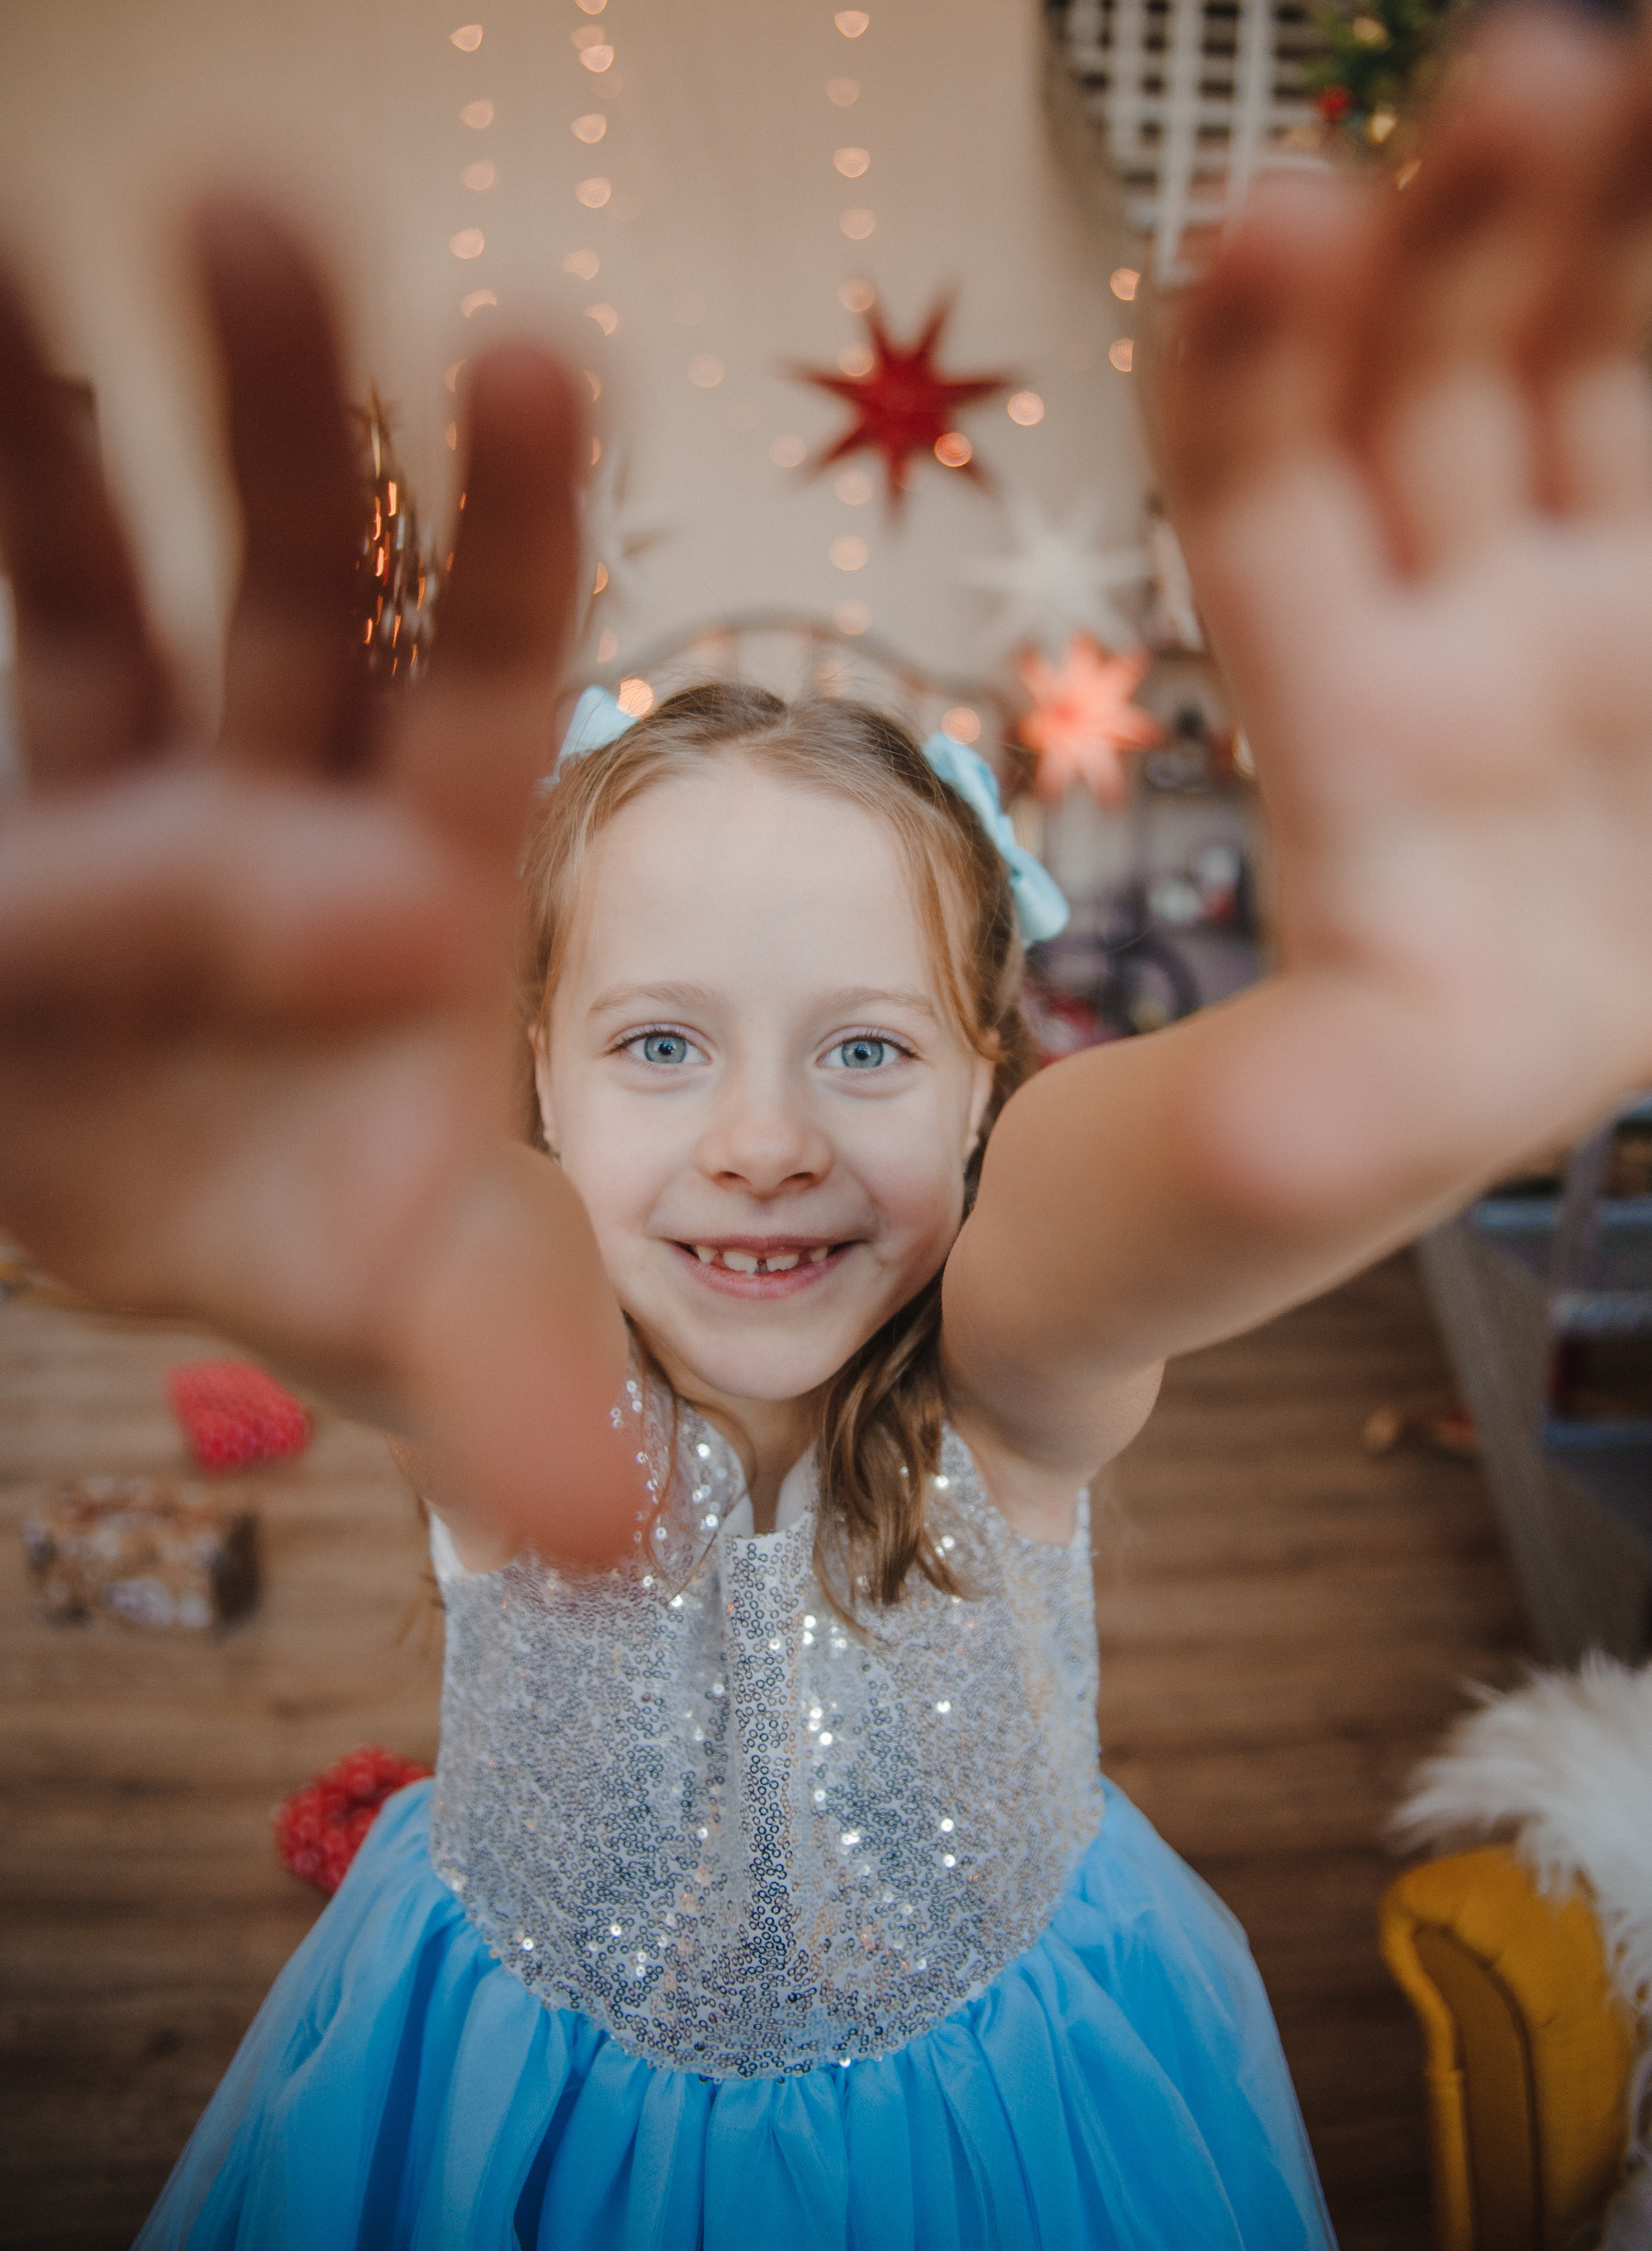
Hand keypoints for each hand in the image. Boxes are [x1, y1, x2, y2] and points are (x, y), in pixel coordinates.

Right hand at [0, 204, 636, 1555]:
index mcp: (427, 868)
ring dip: (69, 421)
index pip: (488, 671)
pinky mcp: (13, 824)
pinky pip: (4, 652)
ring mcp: (138, 786)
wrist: (175, 1237)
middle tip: (273, 219)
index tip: (538, 356)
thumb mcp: (423, 1322)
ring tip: (23, 235)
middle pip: (307, 575)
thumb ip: (515, 1395)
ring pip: (113, 575)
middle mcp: (295, 791)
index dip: (513, 530)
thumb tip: (615, 1538)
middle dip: (295, 413)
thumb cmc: (330, 1249)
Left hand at [1157, 8, 1651, 1205]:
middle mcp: (1439, 630)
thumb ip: (1295, 1125)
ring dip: (1593, 222)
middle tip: (1515, 70)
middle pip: (1423, 391)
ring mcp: (1565, 602)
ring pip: (1572, 370)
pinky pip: (1651, 436)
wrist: (1472, 1068)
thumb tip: (1264, 1168)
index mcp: (1333, 735)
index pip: (1259, 507)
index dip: (1255, 371)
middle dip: (1460, 236)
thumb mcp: (1309, 1137)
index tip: (1267, 231)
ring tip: (1603, 64)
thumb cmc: (1347, 1094)